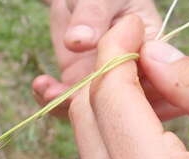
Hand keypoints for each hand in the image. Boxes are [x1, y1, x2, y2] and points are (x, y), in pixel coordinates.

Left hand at [33, 0, 160, 115]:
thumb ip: (94, 16)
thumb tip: (79, 40)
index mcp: (147, 51)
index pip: (148, 82)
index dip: (126, 93)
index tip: (96, 83)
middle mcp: (128, 75)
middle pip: (119, 107)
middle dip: (91, 107)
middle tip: (63, 94)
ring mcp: (102, 84)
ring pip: (89, 112)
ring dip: (64, 106)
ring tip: (46, 90)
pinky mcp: (78, 87)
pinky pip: (66, 104)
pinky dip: (50, 100)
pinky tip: (40, 85)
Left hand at [69, 15, 188, 158]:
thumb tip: (150, 55)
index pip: (109, 97)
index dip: (115, 50)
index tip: (131, 24)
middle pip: (86, 114)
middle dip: (105, 69)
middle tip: (134, 41)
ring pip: (88, 136)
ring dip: (108, 97)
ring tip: (143, 72)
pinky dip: (113, 127)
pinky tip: (140, 108)